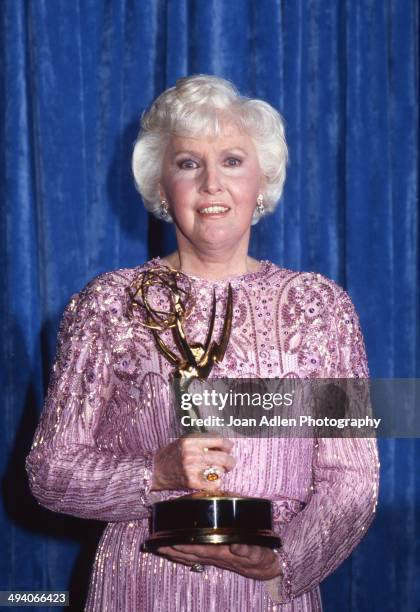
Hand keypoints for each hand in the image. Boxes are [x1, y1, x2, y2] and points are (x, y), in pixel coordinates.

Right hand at [151, 436, 235, 490]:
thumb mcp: (185, 440)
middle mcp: (192, 453)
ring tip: (215, 471)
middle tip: (230, 463)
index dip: (228, 444)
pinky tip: (210, 480)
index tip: (229, 448)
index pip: (218, 440)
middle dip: (230, 461)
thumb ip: (202, 440)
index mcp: (191, 440)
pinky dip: (216, 482)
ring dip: (220, 472)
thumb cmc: (171, 454)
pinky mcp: (192, 482)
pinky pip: (214, 483)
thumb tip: (223, 444)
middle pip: (223, 457)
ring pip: (220, 470)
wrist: (155, 470)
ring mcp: (192, 468)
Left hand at [157, 543, 280, 579]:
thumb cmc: (261, 557)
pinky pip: (195, 556)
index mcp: (223, 553)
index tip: (172, 542)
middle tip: (157, 545)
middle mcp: (215, 556)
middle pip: (190, 554)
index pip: (200, 549)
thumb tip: (237, 545)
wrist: (266, 568)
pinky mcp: (215, 556)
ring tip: (160, 547)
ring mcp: (214, 557)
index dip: (185, 546)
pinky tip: (175, 551)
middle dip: (174, 550)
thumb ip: (248, 549)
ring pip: (191, 556)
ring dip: (175, 553)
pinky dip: (183, 554)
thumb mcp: (258, 552)